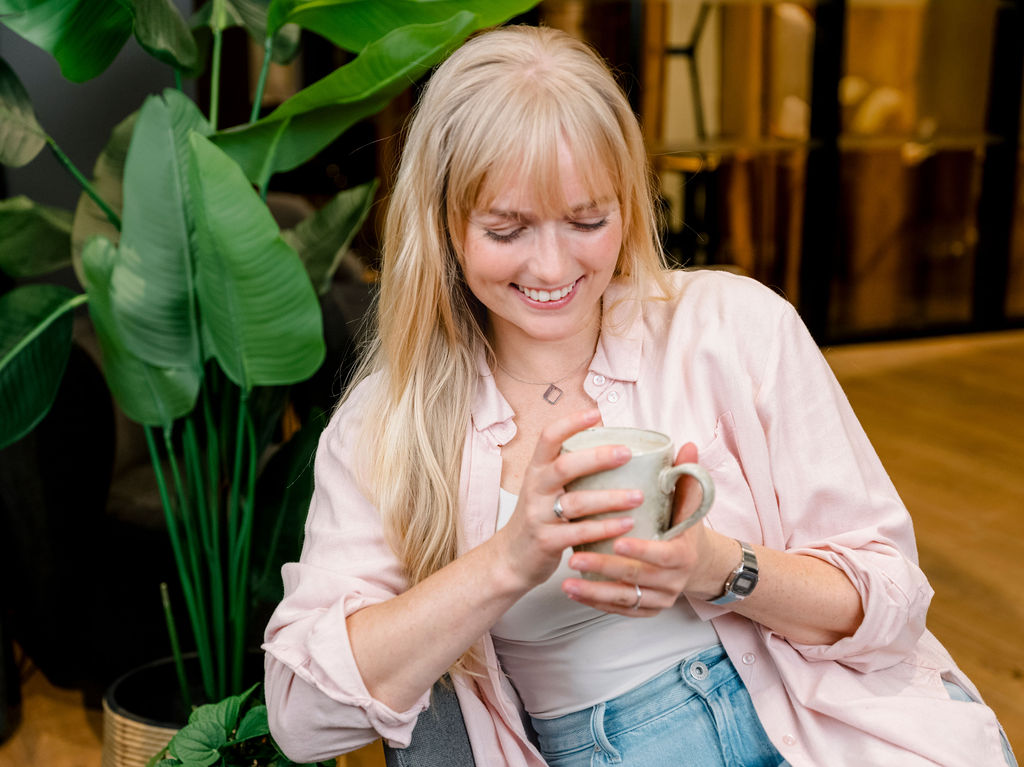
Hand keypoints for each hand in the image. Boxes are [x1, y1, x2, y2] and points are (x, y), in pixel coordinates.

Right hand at [491, 408, 646, 593]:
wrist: (510, 558)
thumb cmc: (539, 517)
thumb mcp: (546, 488)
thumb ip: (570, 472)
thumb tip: (614, 449)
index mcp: (537, 470)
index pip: (548, 437)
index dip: (571, 423)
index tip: (596, 414)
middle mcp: (535, 488)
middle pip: (565, 466)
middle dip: (598, 457)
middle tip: (627, 454)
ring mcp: (539, 515)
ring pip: (577, 502)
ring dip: (611, 498)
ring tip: (638, 496)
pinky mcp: (546, 541)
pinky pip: (580, 532)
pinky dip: (606, 528)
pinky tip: (627, 524)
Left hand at [561, 442, 724, 615]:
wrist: (696, 564)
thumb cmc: (683, 528)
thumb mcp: (688, 505)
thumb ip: (686, 477)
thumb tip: (687, 445)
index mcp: (683, 554)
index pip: (662, 555)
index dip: (640, 550)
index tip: (616, 540)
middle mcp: (673, 581)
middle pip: (636, 578)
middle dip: (604, 569)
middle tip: (574, 558)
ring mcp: (660, 599)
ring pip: (624, 598)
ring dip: (593, 591)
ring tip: (566, 580)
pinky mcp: (647, 610)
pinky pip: (620, 610)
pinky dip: (595, 602)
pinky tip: (573, 592)